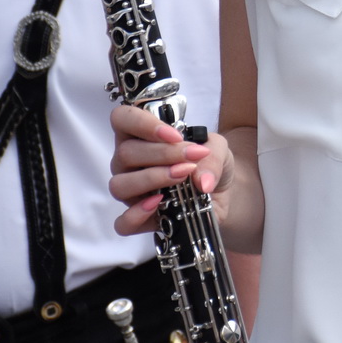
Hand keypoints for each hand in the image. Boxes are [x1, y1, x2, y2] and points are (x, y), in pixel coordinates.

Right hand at [109, 104, 231, 235]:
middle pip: (125, 153)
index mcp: (141, 136)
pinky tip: (159, 204)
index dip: (142, 123)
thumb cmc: (209, 162)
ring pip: (120, 185)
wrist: (221, 192)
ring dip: (152, 178)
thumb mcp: (218, 148)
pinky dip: (137, 214)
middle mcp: (129, 163)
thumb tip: (201, 181)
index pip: (122, 119)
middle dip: (162, 154)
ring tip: (181, 177)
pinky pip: (123, 223)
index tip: (174, 135)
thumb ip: (211, 154)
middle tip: (190, 158)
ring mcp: (131, 192)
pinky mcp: (139, 219)